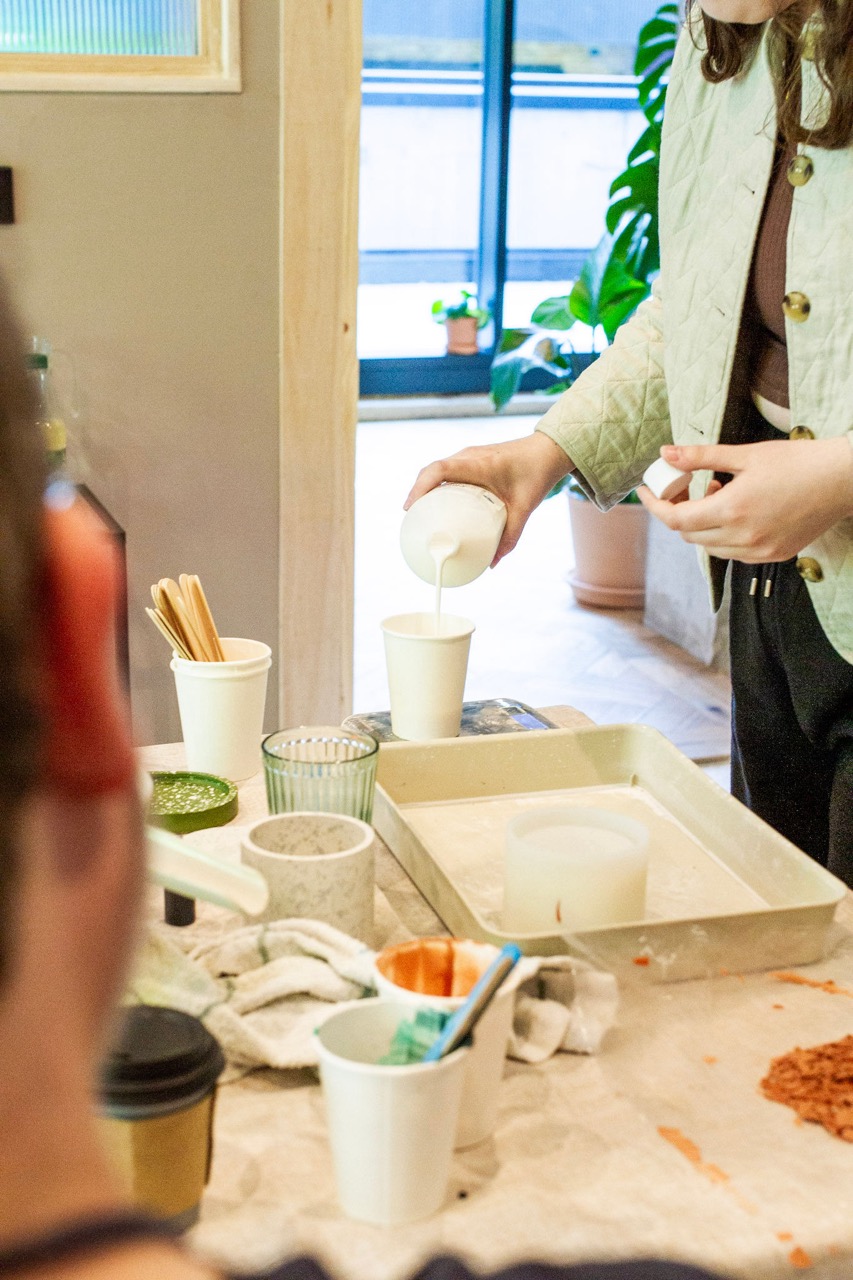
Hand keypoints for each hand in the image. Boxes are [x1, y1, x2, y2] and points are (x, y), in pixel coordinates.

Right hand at [404, 432, 572, 564]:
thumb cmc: (537, 474)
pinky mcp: (471, 459)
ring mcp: (468, 455)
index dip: (420, 488)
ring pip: (436, 469)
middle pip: (431, 471)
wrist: (548, 451)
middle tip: (411, 519)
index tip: (410, 508)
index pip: (439, 470)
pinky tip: (436, 503)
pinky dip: (436, 485)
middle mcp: (469, 456)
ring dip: (424, 488)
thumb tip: (492, 563)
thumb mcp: (525, 508)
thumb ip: (511, 537)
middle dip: (417, 493)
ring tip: (419, 513)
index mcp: (479, 464)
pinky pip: (446, 470)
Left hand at [637, 437, 852, 561]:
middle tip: (684, 487)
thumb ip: (701, 457)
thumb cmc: (797, 462)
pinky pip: (733, 552)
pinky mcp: (773, 556)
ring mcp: (759, 551)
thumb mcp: (745, 454)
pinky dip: (723, 535)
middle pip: (689, 535)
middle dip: (678, 512)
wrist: (842, 480)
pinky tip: (735, 512)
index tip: (645, 490)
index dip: (655, 506)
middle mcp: (743, 537)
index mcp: (732, 510)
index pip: (676, 520)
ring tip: (716, 495)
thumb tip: (666, 453)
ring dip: (701, 525)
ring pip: (710, 547)